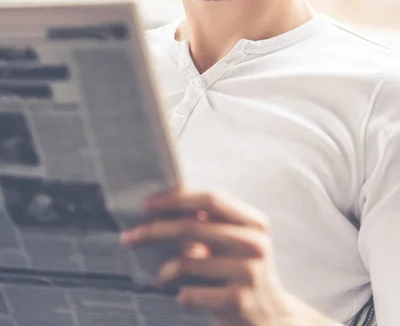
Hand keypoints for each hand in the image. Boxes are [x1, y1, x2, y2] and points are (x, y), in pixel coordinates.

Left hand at [121, 188, 333, 325]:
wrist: (274, 320)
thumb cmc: (244, 275)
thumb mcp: (234, 244)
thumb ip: (209, 225)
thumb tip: (161, 211)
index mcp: (253, 222)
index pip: (210, 198)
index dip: (176, 198)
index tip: (148, 204)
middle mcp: (254, 243)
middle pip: (192, 226)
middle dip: (154, 230)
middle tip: (129, 236)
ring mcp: (249, 272)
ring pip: (187, 261)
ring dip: (164, 271)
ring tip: (161, 278)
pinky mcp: (239, 302)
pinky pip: (190, 293)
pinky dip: (180, 294)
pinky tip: (185, 296)